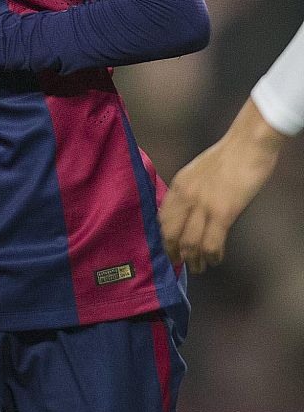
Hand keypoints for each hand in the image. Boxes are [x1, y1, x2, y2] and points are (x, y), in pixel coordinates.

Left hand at [160, 99, 285, 272]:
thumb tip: (189, 212)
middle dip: (173, 253)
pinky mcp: (223, 212)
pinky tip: (215, 259)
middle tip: (180, 264)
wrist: (248, 144)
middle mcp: (186, 196)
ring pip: (189, 243)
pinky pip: (211, 242)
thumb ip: (190, 191)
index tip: (168, 249)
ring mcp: (203, 205)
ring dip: (194, 260)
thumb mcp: (198, 171)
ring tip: (199, 268)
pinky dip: (211, 256)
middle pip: (170, 234)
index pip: (162, 218)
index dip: (164, 237)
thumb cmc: (229, 156)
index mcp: (179, 185)